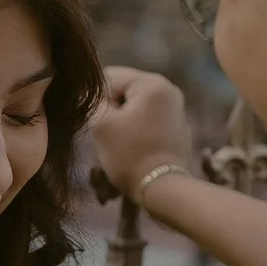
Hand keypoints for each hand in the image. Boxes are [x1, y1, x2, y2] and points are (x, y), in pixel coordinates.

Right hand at [90, 67, 195, 196]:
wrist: (163, 189)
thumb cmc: (130, 154)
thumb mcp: (101, 125)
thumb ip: (92, 101)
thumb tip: (89, 92)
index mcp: (152, 83)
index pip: (110, 76)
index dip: (97, 99)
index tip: (99, 123)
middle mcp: (169, 90)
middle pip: (124, 90)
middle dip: (112, 109)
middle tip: (109, 134)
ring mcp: (176, 109)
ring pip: (135, 106)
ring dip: (123, 120)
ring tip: (121, 143)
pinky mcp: (177, 127)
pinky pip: (148, 119)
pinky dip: (138, 129)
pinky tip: (135, 148)